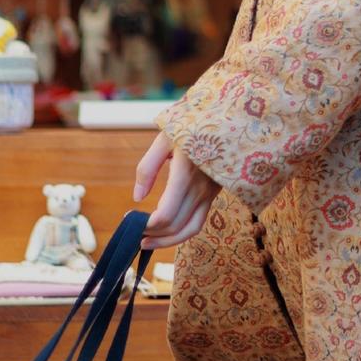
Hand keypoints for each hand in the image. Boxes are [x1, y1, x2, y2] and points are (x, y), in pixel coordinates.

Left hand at [133, 131, 219, 249]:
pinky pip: (198, 221)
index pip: (166, 215)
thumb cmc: (193, 124)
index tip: (130, 220)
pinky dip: (181, 232)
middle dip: (152, 235)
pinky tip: (166, 231)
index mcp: (185, 174)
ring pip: (190, 230)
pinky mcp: (214, 194)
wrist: (229, 119)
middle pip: (175, 227)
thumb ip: (148, 168)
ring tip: (147, 241)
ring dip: (167, 241)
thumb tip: (137, 198)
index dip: (146, 225)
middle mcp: (201, 189)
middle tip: (134, 233)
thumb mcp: (165, 138)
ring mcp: (210, 193)